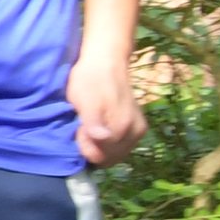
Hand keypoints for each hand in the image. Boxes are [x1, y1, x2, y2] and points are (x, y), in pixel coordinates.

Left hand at [71, 21, 147, 170]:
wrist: (106, 62)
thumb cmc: (90, 79)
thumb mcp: (83, 99)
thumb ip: (93, 121)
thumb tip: (103, 138)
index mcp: (121, 127)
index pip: (100, 156)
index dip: (85, 145)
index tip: (79, 128)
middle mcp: (135, 132)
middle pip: (109, 158)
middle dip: (94, 148)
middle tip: (84, 127)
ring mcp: (139, 131)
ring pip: (116, 155)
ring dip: (102, 147)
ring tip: (92, 127)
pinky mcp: (139, 129)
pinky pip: (122, 148)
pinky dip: (110, 145)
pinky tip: (101, 132)